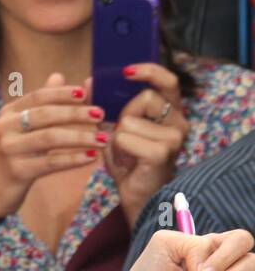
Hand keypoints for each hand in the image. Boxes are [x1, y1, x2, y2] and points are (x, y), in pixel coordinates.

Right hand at [0, 72, 105, 217]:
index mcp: (8, 113)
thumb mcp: (19, 128)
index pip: (38, 96)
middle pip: (46, 114)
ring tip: (102, 139)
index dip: (63, 93)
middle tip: (100, 115)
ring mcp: (9, 149)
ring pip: (50, 138)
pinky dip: (73, 159)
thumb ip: (40, 104)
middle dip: (76, 114)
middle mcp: (5, 127)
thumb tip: (58, 76)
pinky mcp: (17, 171)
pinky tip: (90, 158)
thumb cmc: (8, 158)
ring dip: (80, 137)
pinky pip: (50, 162)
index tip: (86, 93)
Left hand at [104, 63, 188, 227]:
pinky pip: (124, 137)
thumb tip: (89, 82)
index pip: (168, 81)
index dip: (149, 71)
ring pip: (129, 120)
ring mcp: (174, 138)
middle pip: (144, 98)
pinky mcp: (161, 152)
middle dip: (125, 115)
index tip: (125, 71)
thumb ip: (106, 107)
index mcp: (173, 114)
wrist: (138, 199)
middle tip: (124, 138)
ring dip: (118, 137)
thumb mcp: (117, 131)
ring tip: (126, 155)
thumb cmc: (130, 165)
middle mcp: (180, 123)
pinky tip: (128, 163)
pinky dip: (117, 150)